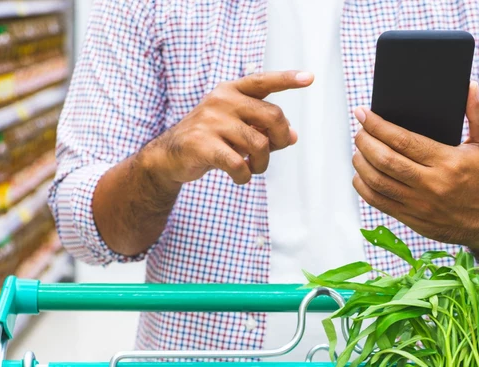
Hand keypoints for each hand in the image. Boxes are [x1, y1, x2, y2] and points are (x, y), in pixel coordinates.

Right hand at [147, 70, 313, 185]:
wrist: (169, 156)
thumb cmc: (210, 140)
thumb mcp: (237, 129)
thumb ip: (263, 129)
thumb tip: (293, 136)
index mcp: (231, 91)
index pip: (263, 81)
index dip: (287, 79)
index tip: (309, 78)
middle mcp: (221, 101)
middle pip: (273, 116)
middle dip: (281, 139)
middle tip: (273, 151)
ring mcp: (211, 121)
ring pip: (259, 145)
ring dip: (262, 164)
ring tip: (253, 167)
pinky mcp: (202, 144)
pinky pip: (239, 164)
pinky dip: (245, 176)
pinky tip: (240, 176)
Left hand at [352, 82, 478, 268]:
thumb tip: (470, 87)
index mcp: (447, 162)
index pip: (404, 141)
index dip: (378, 125)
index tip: (364, 114)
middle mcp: (430, 184)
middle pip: (385, 160)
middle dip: (365, 141)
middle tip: (359, 129)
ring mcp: (418, 204)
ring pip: (378, 182)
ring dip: (362, 163)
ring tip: (359, 149)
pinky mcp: (411, 218)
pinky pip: (378, 202)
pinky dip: (364, 187)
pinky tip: (361, 174)